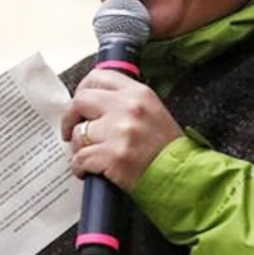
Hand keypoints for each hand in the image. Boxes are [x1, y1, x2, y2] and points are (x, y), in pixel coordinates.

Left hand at [61, 69, 181, 191]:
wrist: (183, 177)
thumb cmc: (167, 149)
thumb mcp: (153, 111)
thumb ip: (126, 101)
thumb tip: (93, 101)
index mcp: (138, 93)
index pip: (98, 77)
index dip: (82, 90)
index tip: (80, 104)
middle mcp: (128, 108)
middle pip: (81, 100)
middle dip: (71, 117)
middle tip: (72, 131)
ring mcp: (120, 132)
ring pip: (79, 133)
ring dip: (78, 147)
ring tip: (88, 155)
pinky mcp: (113, 156)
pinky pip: (80, 159)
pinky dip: (80, 167)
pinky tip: (88, 171)